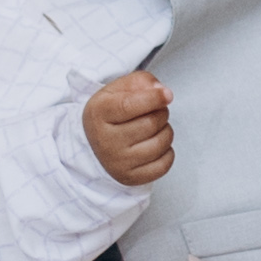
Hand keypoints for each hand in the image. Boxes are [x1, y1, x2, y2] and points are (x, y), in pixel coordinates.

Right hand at [84, 69, 173, 186]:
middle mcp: (106, 140)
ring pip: (161, 143)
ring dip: (166, 131)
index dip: (153, 98)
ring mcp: (118, 162)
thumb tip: (162, 91)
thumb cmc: (110, 113)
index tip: (168, 95)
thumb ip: (140, 82)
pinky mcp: (130, 178)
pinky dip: (167, 152)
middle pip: (151, 123)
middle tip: (155, 111)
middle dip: (161, 113)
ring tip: (154, 128)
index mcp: (99, 113)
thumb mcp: (117, 89)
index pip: (129, 105)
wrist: (93, 143)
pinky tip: (155, 145)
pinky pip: (164, 164)